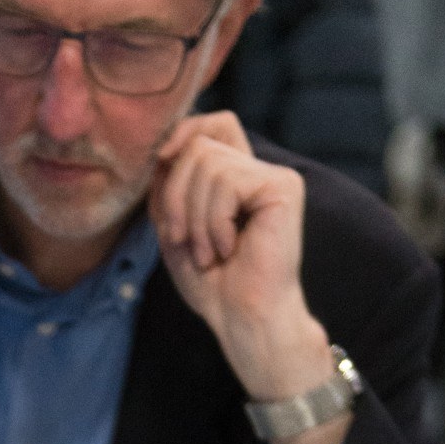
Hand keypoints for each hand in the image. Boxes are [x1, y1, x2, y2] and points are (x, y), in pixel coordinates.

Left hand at [149, 116, 338, 431]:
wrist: (243, 319)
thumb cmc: (212, 283)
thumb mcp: (174, 227)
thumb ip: (169, 185)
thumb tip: (163, 147)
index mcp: (237, 176)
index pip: (214, 124)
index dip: (185, 131)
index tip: (160, 160)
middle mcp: (259, 170)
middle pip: (200, 144)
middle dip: (176, 194)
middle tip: (183, 240)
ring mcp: (275, 176)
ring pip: (208, 163)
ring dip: (194, 216)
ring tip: (208, 251)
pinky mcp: (283, 188)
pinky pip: (227, 182)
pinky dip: (214, 221)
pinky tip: (228, 248)